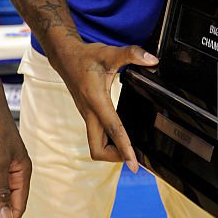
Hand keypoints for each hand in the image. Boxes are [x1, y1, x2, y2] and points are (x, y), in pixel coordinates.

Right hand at [54, 41, 156, 171]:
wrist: (65, 57)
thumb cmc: (86, 57)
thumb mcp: (109, 53)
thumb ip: (131, 54)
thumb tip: (152, 60)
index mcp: (96, 101)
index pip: (112, 129)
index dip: (124, 148)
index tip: (133, 164)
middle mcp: (90, 113)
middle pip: (98, 148)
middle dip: (116, 156)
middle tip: (135, 157)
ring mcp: (87, 116)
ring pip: (96, 145)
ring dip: (111, 151)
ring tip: (130, 149)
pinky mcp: (88, 115)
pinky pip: (97, 136)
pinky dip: (108, 142)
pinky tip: (120, 137)